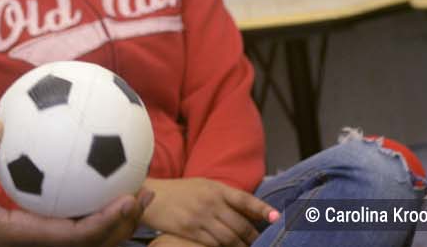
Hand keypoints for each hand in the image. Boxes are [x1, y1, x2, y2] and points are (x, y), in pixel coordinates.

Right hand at [0, 121, 150, 246]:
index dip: (106, 221)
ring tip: (140, 190)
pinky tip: (100, 182)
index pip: (77, 237)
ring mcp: (44, 243)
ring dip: (120, 220)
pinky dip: (97, 212)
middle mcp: (43, 245)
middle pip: (96, 242)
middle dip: (125, 222)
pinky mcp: (41, 237)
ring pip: (92, 240)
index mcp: (29, 238)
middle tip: (144, 190)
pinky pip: (76, 227)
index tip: (127, 198)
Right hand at [142, 178, 276, 246]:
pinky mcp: (189, 230)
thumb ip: (225, 197)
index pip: (245, 199)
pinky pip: (212, 244)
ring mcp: (199, 217)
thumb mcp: (203, 186)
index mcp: (216, 188)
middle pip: (240, 225)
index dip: (262, 209)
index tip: (276, 218)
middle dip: (254, 238)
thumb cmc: (179, 191)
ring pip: (229, 238)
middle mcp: (210, 202)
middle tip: (262, 244)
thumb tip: (250, 212)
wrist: (150, 194)